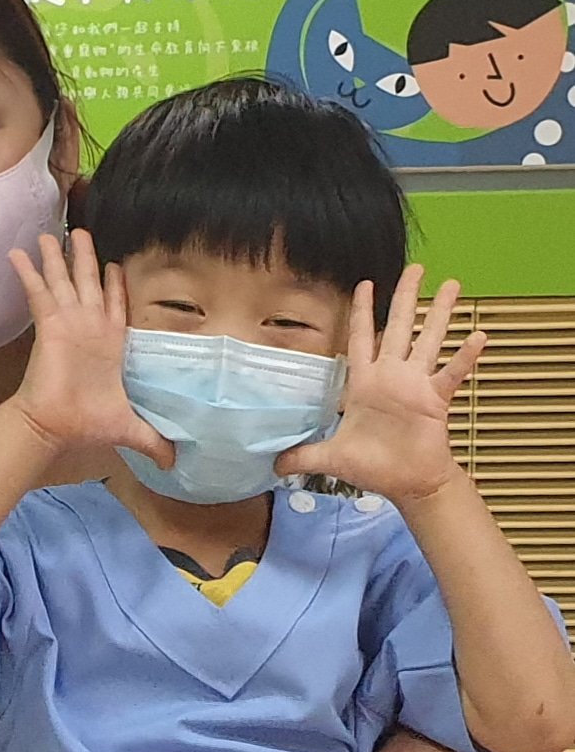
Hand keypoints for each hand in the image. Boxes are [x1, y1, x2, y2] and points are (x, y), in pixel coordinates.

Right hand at [6, 230, 174, 466]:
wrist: (57, 425)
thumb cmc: (87, 423)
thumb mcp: (132, 427)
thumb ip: (155, 439)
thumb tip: (177, 462)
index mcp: (108, 342)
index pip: (113, 303)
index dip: (114, 284)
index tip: (116, 264)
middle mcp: (88, 326)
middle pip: (87, 281)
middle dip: (85, 257)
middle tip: (81, 232)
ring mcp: (67, 322)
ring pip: (64, 279)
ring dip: (57, 256)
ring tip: (50, 233)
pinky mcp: (48, 323)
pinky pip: (38, 291)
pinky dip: (28, 271)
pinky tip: (18, 252)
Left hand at [276, 268, 483, 503]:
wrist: (406, 484)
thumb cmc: (373, 467)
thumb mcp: (329, 458)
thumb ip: (302, 455)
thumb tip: (273, 464)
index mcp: (365, 383)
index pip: (362, 338)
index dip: (363, 312)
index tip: (366, 283)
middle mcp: (392, 377)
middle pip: (400, 327)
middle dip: (405, 297)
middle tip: (416, 267)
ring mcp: (416, 385)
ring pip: (429, 340)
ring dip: (440, 313)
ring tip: (452, 284)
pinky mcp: (435, 400)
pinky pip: (451, 373)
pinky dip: (465, 356)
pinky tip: (477, 335)